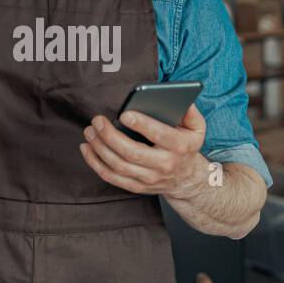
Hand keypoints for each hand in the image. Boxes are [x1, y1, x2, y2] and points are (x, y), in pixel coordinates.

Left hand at [79, 104, 206, 199]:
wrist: (186, 179)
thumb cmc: (187, 146)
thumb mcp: (196, 127)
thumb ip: (189, 110)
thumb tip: (175, 95)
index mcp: (179, 146)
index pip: (159, 135)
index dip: (142, 125)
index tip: (125, 114)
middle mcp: (164, 165)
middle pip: (132, 152)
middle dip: (111, 136)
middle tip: (97, 121)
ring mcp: (149, 178)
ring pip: (119, 166)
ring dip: (100, 148)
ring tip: (90, 131)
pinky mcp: (136, 186)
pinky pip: (111, 177)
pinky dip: (95, 163)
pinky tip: (87, 148)